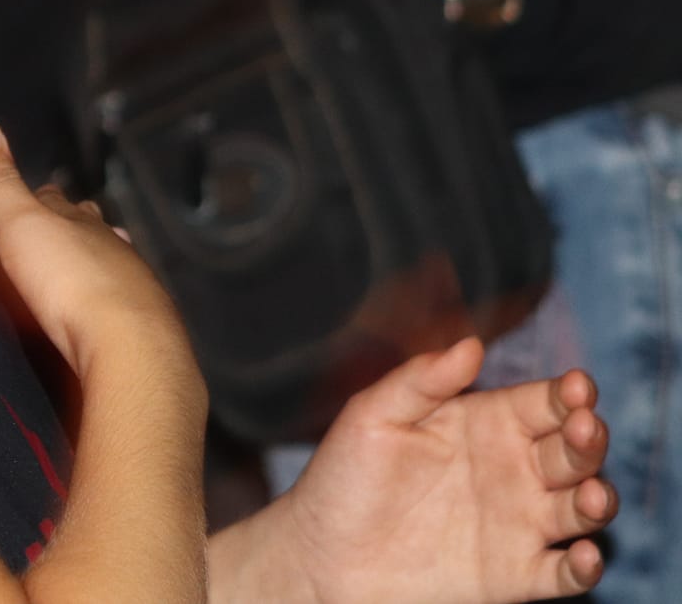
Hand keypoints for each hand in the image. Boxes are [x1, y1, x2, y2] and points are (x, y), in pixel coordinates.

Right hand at [0, 120, 197, 389]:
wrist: (129, 351)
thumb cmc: (75, 286)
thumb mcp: (21, 225)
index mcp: (82, 225)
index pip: (58, 201)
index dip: (44, 197)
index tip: (38, 192)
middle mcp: (112, 252)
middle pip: (91, 233)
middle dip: (76, 230)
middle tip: (63, 230)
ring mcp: (131, 291)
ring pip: (111, 270)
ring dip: (96, 269)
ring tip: (84, 274)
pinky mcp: (138, 333)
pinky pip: (119, 314)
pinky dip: (105, 312)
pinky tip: (98, 323)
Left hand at [275, 339, 612, 603]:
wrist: (323, 552)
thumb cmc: (344, 477)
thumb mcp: (372, 417)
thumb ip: (420, 381)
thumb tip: (470, 344)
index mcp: (486, 423)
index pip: (543, 403)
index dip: (568, 394)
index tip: (577, 387)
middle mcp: (513, 470)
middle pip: (572, 452)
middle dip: (587, 438)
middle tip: (584, 428)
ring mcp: (518, 523)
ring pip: (580, 509)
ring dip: (597, 500)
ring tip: (592, 495)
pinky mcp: (514, 575)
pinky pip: (563, 574)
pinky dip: (582, 567)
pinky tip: (583, 556)